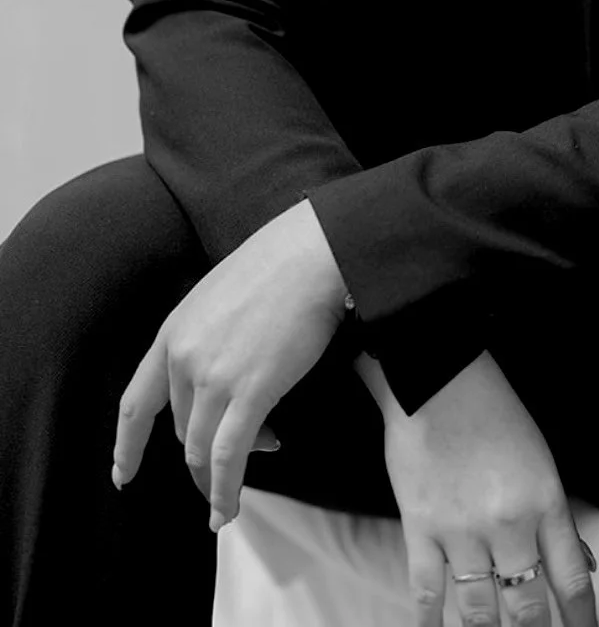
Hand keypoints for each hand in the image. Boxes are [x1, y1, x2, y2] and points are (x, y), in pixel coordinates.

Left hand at [113, 198, 347, 528]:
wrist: (313, 253)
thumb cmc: (278, 266)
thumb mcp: (219, 297)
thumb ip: (208, 340)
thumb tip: (224, 381)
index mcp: (173, 332)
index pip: (136, 403)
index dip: (127, 445)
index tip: (123, 473)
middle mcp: (184, 358)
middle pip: (181, 431)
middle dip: (205, 452)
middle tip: (244, 451)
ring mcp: (214, 377)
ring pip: (202, 449)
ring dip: (217, 476)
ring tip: (241, 482)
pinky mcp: (250, 392)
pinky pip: (228, 456)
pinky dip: (225, 490)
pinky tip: (227, 508)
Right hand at [358, 350, 598, 626]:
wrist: (439, 377)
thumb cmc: (493, 411)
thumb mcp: (540, 460)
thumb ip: (555, 517)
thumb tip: (578, 563)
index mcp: (545, 502)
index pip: (571, 580)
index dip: (581, 620)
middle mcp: (508, 524)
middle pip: (527, 606)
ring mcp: (462, 531)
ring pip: (479, 610)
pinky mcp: (421, 530)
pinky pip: (426, 592)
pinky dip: (430, 622)